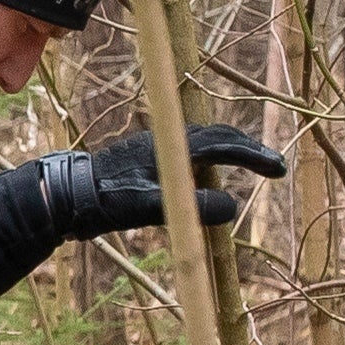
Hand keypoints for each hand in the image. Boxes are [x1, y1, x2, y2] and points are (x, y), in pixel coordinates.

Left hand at [39, 122, 288, 236]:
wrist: (65, 195)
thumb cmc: (103, 201)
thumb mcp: (149, 208)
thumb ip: (189, 207)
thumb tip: (234, 207)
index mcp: (170, 145)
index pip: (223, 145)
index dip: (253, 156)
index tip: (279, 169)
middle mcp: (166, 139)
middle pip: (217, 136)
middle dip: (248, 150)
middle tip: (275, 167)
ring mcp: (156, 147)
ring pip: (203, 142)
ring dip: (229, 151)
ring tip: (253, 164)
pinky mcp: (147, 159)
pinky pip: (188, 153)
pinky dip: (209, 160)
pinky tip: (209, 178)